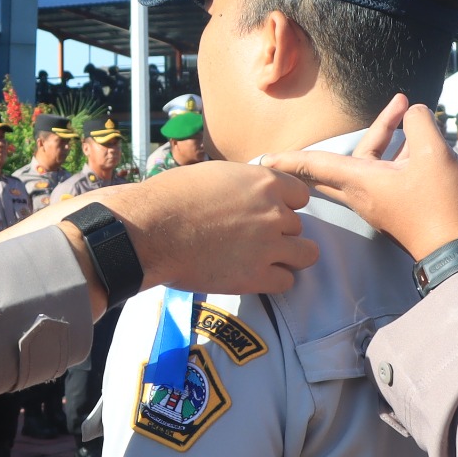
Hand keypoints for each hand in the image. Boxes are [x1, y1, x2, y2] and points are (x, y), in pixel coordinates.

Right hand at [85, 161, 317, 296]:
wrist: (152, 229)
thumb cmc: (171, 197)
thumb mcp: (215, 174)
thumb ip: (242, 184)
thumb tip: (244, 191)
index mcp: (265, 182)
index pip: (300, 195)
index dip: (284, 205)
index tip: (266, 212)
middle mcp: (274, 212)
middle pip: (297, 226)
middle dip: (279, 232)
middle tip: (252, 238)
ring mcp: (268, 246)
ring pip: (305, 254)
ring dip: (287, 256)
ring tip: (262, 259)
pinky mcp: (256, 276)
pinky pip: (286, 281)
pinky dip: (274, 280)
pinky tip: (253, 275)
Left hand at [260, 96, 457, 262]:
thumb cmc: (440, 205)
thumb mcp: (434, 154)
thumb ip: (420, 124)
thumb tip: (414, 114)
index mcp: (362, 181)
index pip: (315, 165)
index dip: (290, 158)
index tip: (263, 159)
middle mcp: (366, 193)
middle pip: (356, 156)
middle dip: (379, 127)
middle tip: (397, 103)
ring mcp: (383, 203)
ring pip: (378, 162)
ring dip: (394, 136)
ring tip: (413, 109)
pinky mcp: (400, 209)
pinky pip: (393, 174)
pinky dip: (404, 155)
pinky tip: (422, 142)